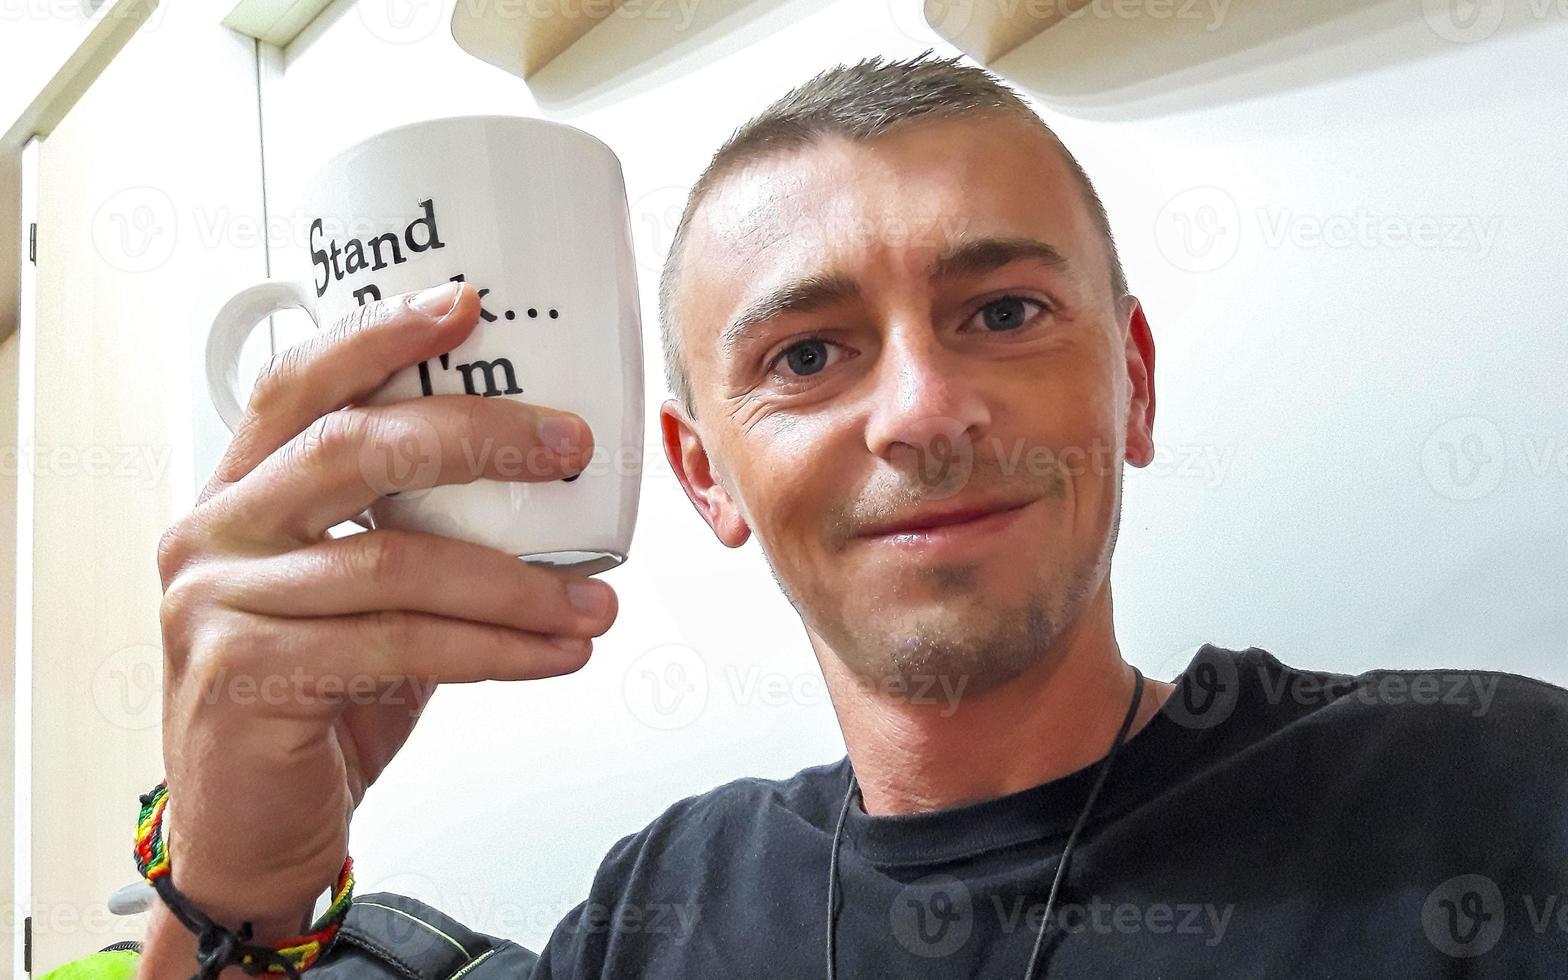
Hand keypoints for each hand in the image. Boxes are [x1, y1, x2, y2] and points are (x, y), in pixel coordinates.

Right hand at [152, 280, 616, 938]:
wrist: (250, 828)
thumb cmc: (314, 700)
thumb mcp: (361, 595)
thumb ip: (413, 529)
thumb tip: (540, 478)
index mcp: (241, 492)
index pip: (302, 385)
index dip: (381, 338)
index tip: (466, 306)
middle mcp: (216, 532)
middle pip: (352, 449)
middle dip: (477, 437)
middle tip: (570, 447)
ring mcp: (217, 602)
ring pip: (395, 562)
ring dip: (516, 583)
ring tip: (594, 602)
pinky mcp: (244, 673)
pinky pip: (400, 646)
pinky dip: (496, 649)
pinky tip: (556, 653)